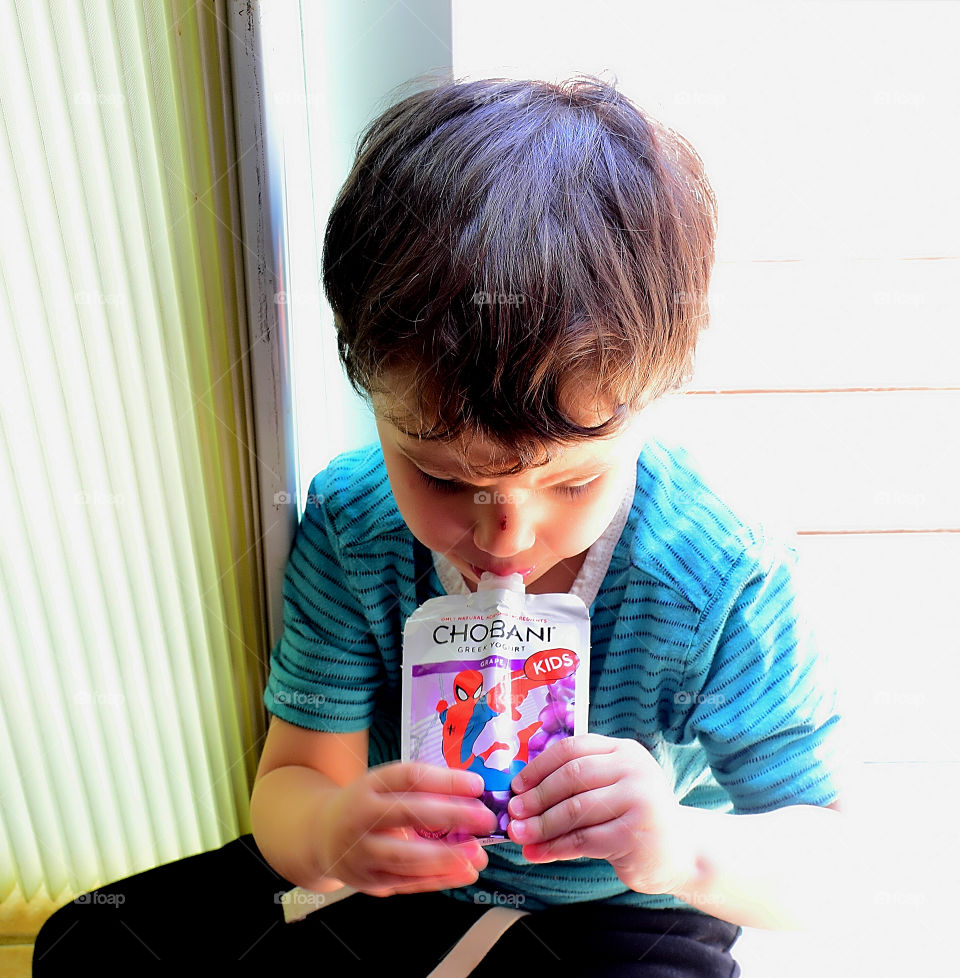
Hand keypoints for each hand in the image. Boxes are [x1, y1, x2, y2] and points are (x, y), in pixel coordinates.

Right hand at [315, 762, 497, 896]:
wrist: (322, 836)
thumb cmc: (368, 806)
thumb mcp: (385, 787)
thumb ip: (422, 791)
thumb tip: (472, 796)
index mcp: (369, 786)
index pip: (409, 777)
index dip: (445, 780)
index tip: (476, 784)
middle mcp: (361, 817)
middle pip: (408, 813)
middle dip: (452, 816)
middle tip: (484, 818)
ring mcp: (362, 852)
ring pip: (407, 856)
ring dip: (448, 857)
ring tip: (478, 854)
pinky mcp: (369, 882)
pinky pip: (408, 882)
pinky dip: (439, 880)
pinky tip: (465, 873)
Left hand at [505, 733, 696, 894]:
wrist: (681, 851)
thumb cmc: (634, 815)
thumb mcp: (612, 787)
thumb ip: (576, 785)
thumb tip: (521, 797)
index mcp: (624, 750)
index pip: (572, 748)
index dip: (539, 766)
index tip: (517, 785)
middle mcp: (634, 770)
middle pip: (572, 776)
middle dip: (537, 795)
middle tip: (513, 811)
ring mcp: (638, 801)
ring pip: (575, 809)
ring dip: (541, 824)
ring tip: (519, 835)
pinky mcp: (634, 835)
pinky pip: (583, 840)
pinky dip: (555, 847)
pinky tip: (538, 853)